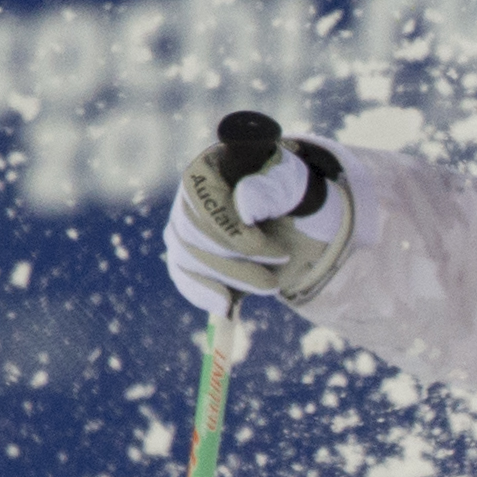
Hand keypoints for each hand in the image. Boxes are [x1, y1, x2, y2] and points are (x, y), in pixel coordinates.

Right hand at [162, 121, 351, 314]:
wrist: (293, 217)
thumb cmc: (292, 194)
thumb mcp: (294, 186)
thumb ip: (273, 189)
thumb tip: (243, 206)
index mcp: (211, 168)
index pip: (206, 202)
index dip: (238, 234)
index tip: (281, 253)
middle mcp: (190, 196)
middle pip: (194, 235)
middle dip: (238, 264)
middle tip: (278, 275)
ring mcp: (182, 225)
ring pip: (189, 259)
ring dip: (231, 279)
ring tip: (269, 287)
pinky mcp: (185, 253)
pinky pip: (184, 276)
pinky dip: (204, 294)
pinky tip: (228, 308)